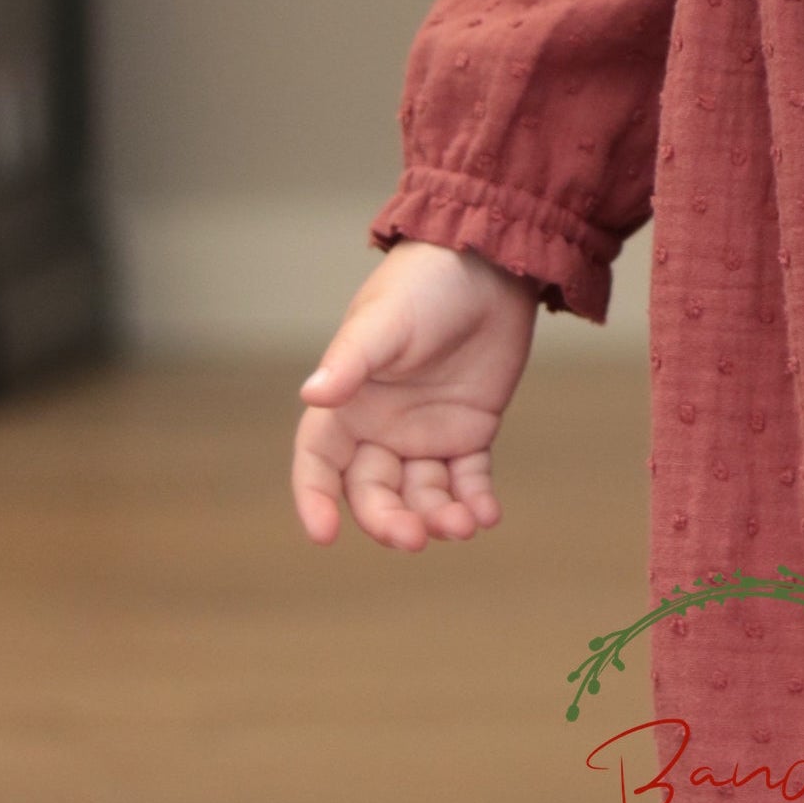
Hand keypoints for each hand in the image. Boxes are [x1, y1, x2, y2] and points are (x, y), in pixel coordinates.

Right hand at [291, 239, 544, 550]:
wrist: (490, 264)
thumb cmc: (425, 286)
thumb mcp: (386, 322)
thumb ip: (352, 360)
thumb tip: (313, 393)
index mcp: (347, 402)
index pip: (318, 462)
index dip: (314, 498)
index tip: (324, 534)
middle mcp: (380, 426)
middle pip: (372, 490)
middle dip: (389, 519)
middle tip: (413, 538)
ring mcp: (425, 433)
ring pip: (421, 493)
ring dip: (436, 516)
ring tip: (462, 526)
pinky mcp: (469, 431)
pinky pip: (467, 479)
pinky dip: (474, 501)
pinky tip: (486, 515)